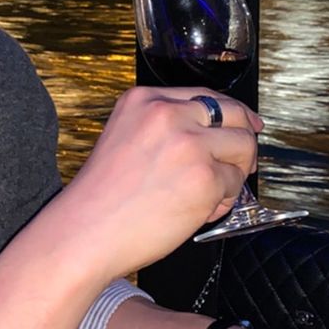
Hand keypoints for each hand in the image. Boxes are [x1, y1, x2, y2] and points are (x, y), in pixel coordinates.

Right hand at [57, 87, 262, 281]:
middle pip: (233, 113)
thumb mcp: (124, 138)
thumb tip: (214, 135)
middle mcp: (167, 113)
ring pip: (243, 146)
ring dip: (235, 172)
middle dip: (243, 139)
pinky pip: (236, 183)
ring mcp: (188, 143)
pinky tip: (199, 211)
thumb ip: (163, 128)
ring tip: (210, 194)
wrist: (84, 232)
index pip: (204, 96)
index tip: (244, 124)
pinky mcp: (204, 177)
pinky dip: (225, 200)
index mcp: (142, 99)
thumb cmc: (101, 199)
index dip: (230, 113)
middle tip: (242, 161)